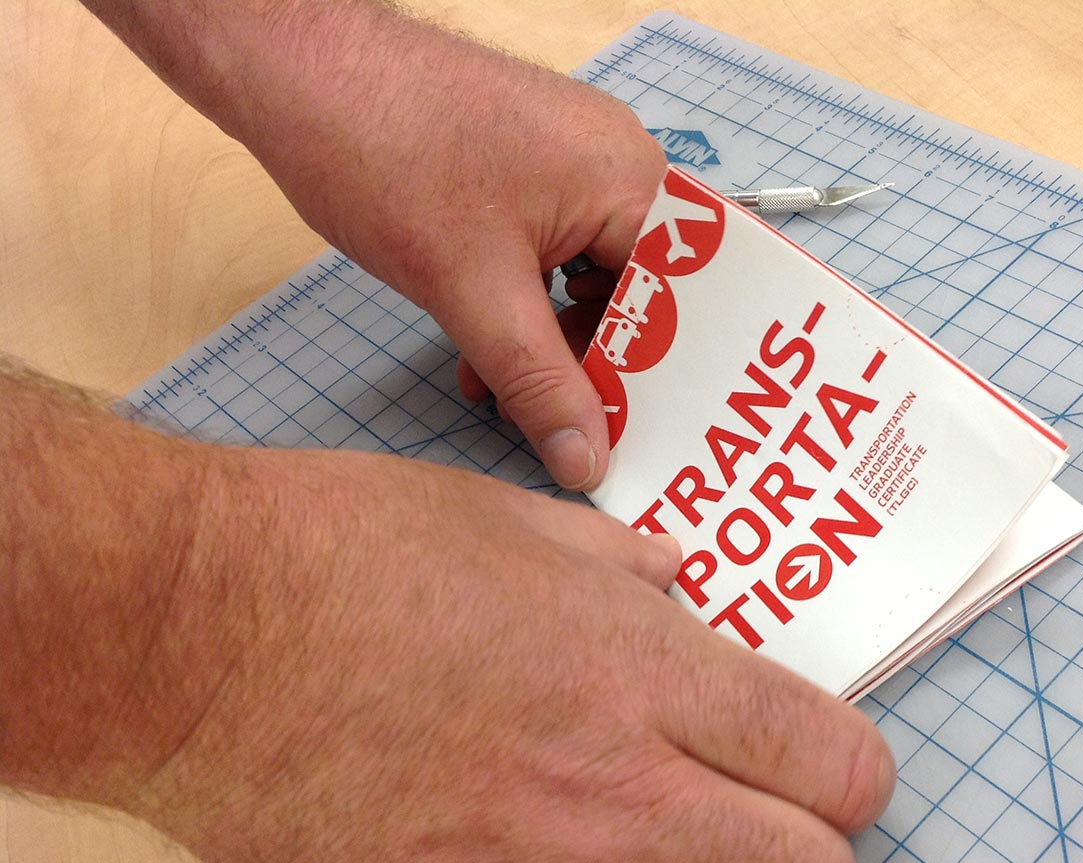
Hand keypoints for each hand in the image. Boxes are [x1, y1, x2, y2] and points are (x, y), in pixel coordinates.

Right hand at [129, 448, 894, 862]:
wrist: (195, 623)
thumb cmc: (353, 548)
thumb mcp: (519, 523)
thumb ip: (625, 570)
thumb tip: (680, 592)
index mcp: (644, 676)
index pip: (836, 767)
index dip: (852, 780)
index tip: (825, 777)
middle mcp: (606, 792)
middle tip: (760, 850)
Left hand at [234, 11, 665, 490]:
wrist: (294, 72)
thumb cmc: (388, 153)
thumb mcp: (474, 294)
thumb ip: (540, 386)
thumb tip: (587, 462)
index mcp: (633, 183)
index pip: (681, 304)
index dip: (661, 379)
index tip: (637, 439)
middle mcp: (618, 167)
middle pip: (640, 296)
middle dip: (596, 367)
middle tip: (565, 434)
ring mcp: (572, 165)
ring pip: (590, 282)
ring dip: (551, 347)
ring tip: (505, 399)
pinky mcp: (528, 172)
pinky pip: (554, 257)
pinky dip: (524, 311)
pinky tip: (484, 358)